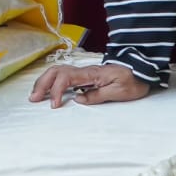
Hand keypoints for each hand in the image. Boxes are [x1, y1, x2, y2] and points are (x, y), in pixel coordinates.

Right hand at [30, 63, 149, 107]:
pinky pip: (63, 75)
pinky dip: (51, 81)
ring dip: (44, 82)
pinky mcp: (85, 75)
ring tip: (35, 94)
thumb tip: (78, 99)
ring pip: (58, 71)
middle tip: (33, 99)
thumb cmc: (133, 81)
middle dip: (42, 84)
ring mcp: (84, 72)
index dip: (57, 91)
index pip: (66, 78)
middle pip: (56, 71)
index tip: (54, 105)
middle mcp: (84, 70)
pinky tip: (48, 90)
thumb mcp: (119, 92)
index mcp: (91, 74)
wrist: (142, 70)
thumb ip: (98, 95)